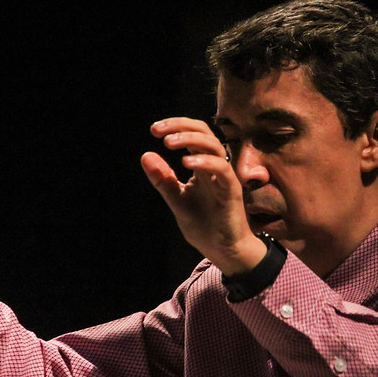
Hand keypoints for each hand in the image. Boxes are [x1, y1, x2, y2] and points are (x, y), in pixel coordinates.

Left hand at [141, 117, 265, 275]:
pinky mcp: (231, 191)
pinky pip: (222, 169)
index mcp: (202, 166)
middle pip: (204, 132)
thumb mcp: (176, 200)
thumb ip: (163, 179)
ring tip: (169, 143)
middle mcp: (214, 167)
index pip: (192, 135)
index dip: (175, 126)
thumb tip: (145, 155)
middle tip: (158, 130)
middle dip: (181, 125)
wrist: (223, 251)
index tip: (154, 130)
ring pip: (214, 146)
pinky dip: (205, 162)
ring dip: (190, 139)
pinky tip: (186, 163)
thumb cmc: (204, 226)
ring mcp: (224, 177)